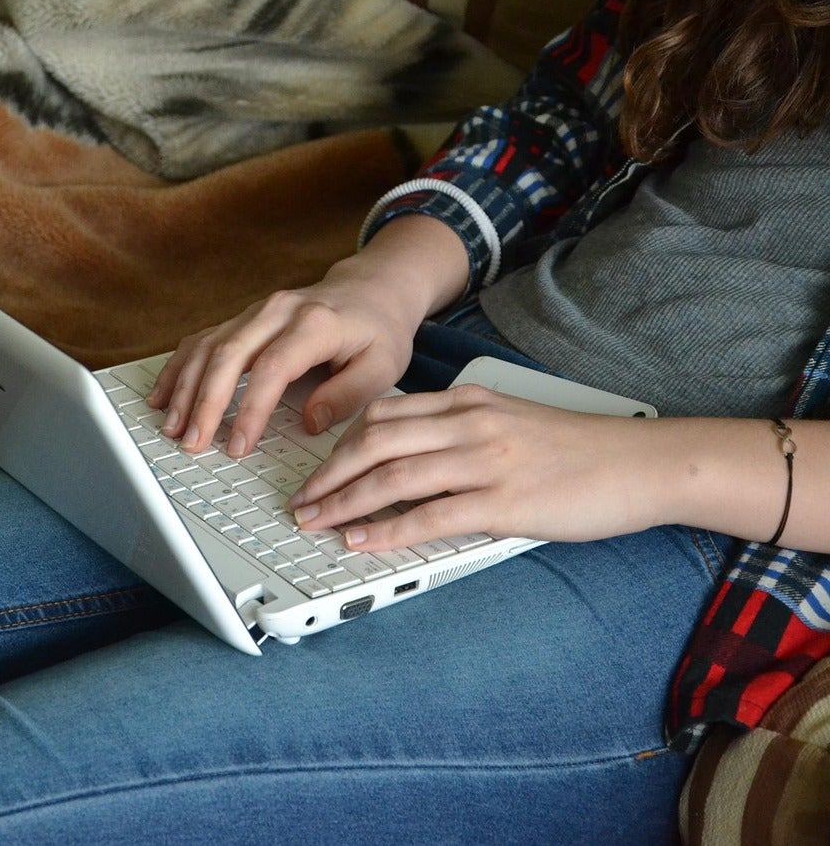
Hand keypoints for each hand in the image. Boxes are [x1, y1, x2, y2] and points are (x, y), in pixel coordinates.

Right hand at [147, 215, 468, 456]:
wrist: (372, 288)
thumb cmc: (378, 329)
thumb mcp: (384, 366)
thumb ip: (348, 395)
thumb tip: (309, 423)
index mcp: (315, 323)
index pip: (272, 368)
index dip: (250, 409)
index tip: (238, 445)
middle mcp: (278, 311)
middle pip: (229, 355)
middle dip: (204, 403)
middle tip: (192, 442)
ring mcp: (255, 311)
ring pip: (208, 347)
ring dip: (184, 388)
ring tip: (171, 426)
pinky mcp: (242, 318)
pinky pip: (202, 340)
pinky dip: (179, 368)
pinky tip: (162, 395)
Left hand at [288, 385, 667, 549]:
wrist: (642, 462)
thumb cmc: (578, 450)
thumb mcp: (510, 423)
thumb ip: (460, 433)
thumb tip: (408, 460)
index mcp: (469, 401)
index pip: (383, 414)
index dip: (339, 444)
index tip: (315, 470)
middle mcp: (470, 424)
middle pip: (374, 442)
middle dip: (327, 475)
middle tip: (300, 502)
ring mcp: (487, 461)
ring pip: (392, 476)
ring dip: (343, 502)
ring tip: (314, 523)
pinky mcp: (506, 501)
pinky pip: (430, 515)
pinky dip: (386, 530)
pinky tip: (361, 540)